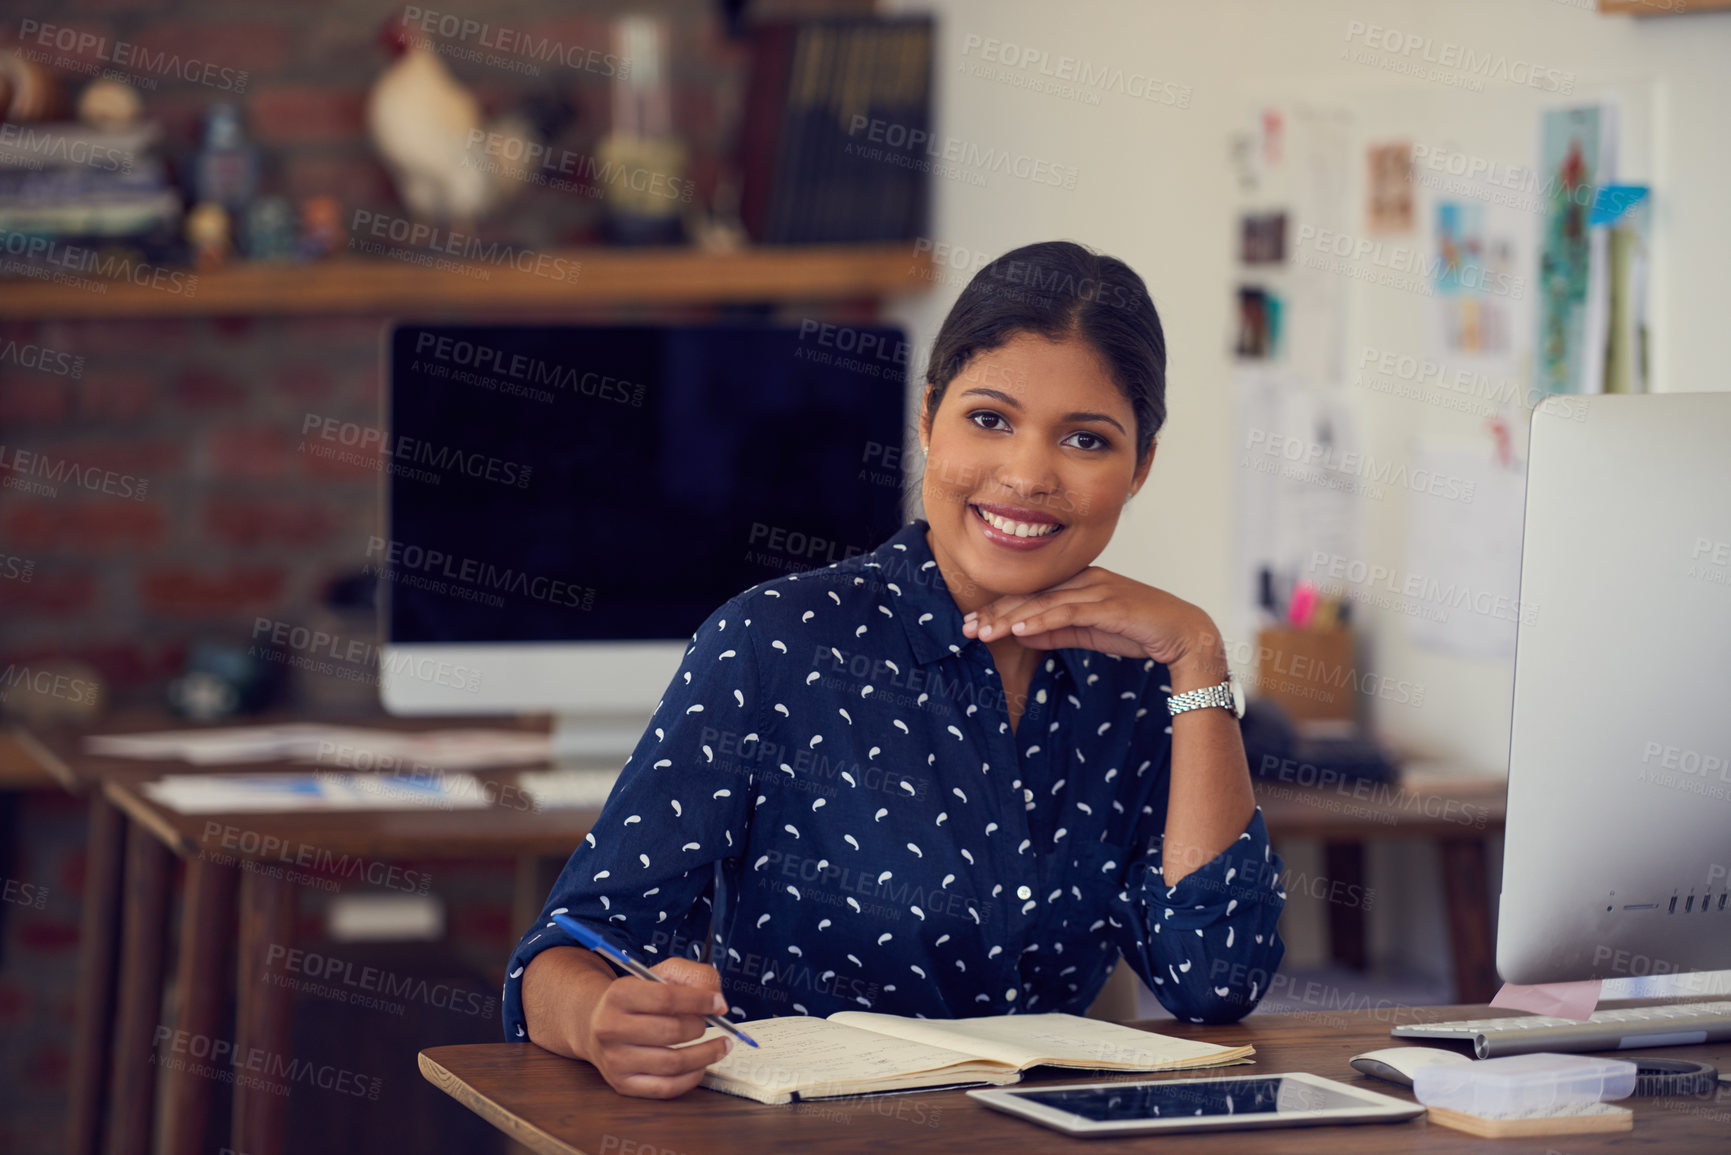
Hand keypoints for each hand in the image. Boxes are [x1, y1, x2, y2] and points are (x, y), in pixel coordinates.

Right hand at [575, 957, 733, 1098]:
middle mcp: (611, 1028)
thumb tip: (717, 1000)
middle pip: (671, 1031)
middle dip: (700, 1026)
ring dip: (705, 1055)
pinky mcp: (622, 1084)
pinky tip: (701, 1065)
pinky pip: (666, 1088)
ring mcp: (615, 1059)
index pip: (666, 998)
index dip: (700, 1001)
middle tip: (711, 1024)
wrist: (595, 1024)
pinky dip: (692, 1078)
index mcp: (619, 994)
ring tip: (720, 1046)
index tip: (720, 1004)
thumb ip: (693, 976)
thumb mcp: (659, 974)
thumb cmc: (636, 1000)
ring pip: (673, 1063)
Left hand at [960, 566, 1226, 682]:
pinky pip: (1068, 611)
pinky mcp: (1109, 603)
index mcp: (1080, 582)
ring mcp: (1097, 588)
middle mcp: (1085, 579)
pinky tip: (1019, 628)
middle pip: (1031, 594)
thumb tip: (1020, 632)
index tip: (973, 623)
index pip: (1032, 594)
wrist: (1184, 633)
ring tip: (982, 631)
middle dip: (995, 611)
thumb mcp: (1088, 632)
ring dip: (1009, 617)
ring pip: (1043, 602)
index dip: (1000, 608)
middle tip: (965, 627)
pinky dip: (1041, 619)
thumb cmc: (1138, 630)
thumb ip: (1056, 630)